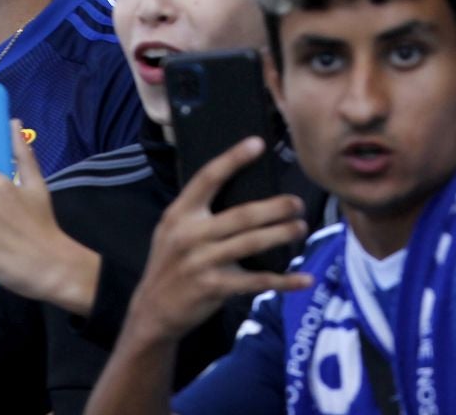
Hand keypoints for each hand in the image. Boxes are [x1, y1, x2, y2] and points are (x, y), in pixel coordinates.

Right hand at [125, 137, 310, 343]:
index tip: (258, 143)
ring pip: (252, 243)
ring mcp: (201, 262)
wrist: (152, 312)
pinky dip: (284, 281)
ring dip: (282, 234)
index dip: (233, 159)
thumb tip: (243, 187)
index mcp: (179, 214)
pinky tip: (304, 279)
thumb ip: (198, 211)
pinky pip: (256, 281)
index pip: (207, 179)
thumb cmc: (172, 263)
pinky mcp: (214, 287)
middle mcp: (189, 235)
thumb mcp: (173, 231)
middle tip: (297, 203)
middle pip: (242, 215)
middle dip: (275, 208)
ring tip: (300, 227)